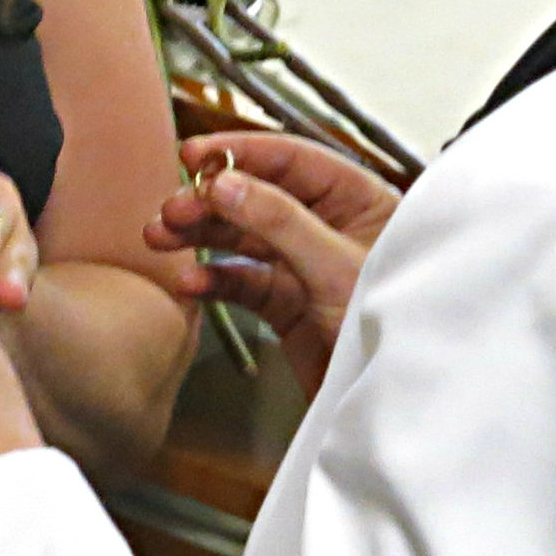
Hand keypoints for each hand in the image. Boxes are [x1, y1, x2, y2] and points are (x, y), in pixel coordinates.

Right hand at [144, 132, 397, 393]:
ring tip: (160, 237)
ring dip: (201, 235)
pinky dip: (214, 280)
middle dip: (210, 200)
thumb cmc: (393, 326)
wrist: (395, 403)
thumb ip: (279, 221)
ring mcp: (307, 266)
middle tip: (172, 208)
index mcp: (358, 199)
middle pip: (259, 196)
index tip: (194, 154)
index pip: (292, 159)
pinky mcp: (289, 306)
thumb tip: (223, 182)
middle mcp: (331, 227)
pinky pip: (243, 282)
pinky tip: (189, 282)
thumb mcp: (335, 265)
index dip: (241, 152)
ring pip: (243, 238)